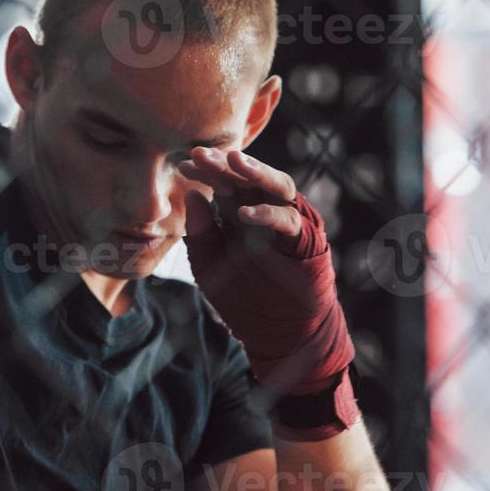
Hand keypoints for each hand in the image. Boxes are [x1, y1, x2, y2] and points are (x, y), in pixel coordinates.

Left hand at [177, 147, 353, 398]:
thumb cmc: (245, 301)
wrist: (281, 335)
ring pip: (277, 185)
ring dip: (255, 173)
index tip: (183, 165)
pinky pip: (290, 220)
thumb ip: (200, 235)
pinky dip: (269, 214)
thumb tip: (191, 196)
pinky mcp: (306, 242)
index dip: (205, 173)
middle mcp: (266, 212)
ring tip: (234, 162)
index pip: (223, 184)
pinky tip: (245, 213)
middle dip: (225, 165)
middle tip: (202, 155)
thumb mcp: (211, 268)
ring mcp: (289, 223)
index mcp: (240, 215)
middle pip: (247, 178)